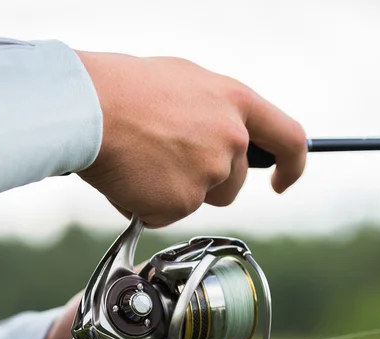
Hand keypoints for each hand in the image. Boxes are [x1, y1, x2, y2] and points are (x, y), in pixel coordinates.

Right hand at [76, 51, 305, 227]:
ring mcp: (207, 174)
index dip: (291, 165)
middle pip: (233, 183)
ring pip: (200, 201)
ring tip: (144, 163)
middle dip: (208, 182)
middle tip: (168, 162)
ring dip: (177, 192)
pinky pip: (168, 214)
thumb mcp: (186, 83)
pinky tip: (131, 178)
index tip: (281, 181)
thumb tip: (221, 133)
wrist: (89, 109)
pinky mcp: (181, 203)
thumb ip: (215, 111)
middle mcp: (230, 141)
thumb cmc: (126, 89)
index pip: (289, 140)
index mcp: (235, 103)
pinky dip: (149, 205)